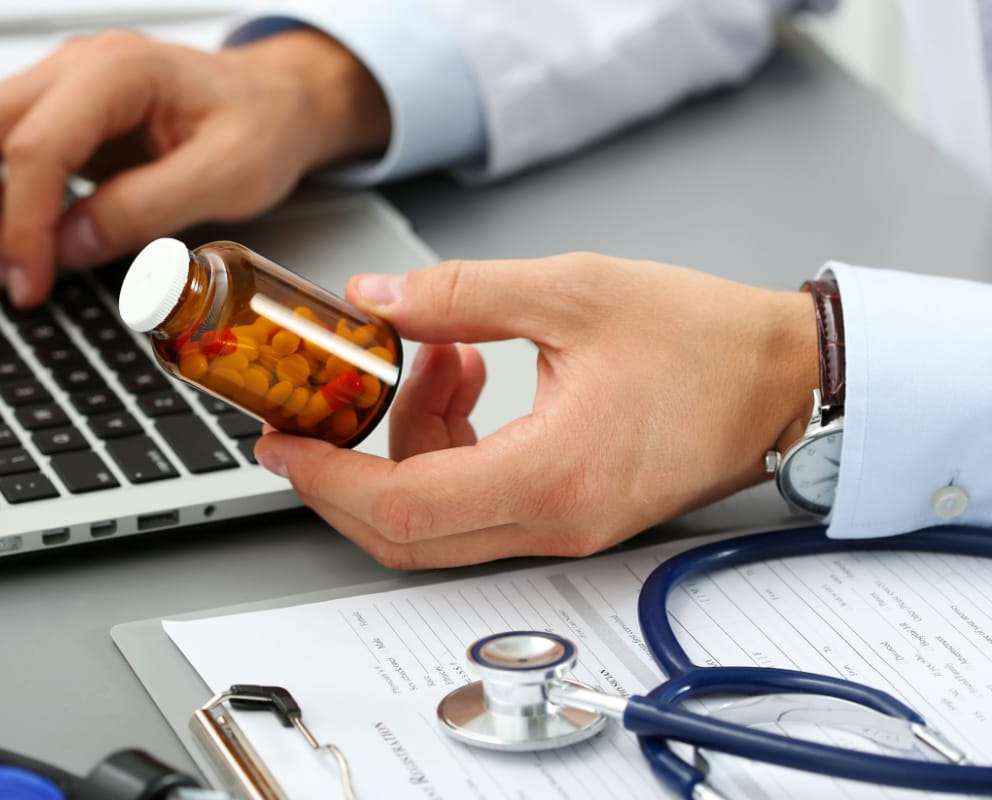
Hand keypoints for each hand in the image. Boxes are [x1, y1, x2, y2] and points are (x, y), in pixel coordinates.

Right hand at [0, 29, 389, 307]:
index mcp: (119, 72)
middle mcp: (72, 68)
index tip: (33, 282)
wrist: (273, 102)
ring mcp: (54, 86)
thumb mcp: (227, 178)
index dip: (22, 225)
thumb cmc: (260, 127)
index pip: (33, 147)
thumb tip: (66, 247)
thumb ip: (147, 210)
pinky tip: (23, 242)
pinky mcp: (50, 114)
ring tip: (15, 267)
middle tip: (15, 278)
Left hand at [254, 254, 819, 567]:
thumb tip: (377, 299)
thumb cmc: (707, 343)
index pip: (403, 507)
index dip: (327, 482)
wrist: (784, 382)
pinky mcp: (569, 514)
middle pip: (406, 533)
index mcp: (551, 475)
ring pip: (438, 517)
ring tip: (444, 353)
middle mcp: (554, 521)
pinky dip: (449, 447)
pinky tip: (470, 380)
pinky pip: (477, 502)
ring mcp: (562, 527)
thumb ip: (462, 295)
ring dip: (411, 438)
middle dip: (349, 472)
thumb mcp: (573, 292)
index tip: (283, 447)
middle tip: (323, 410)